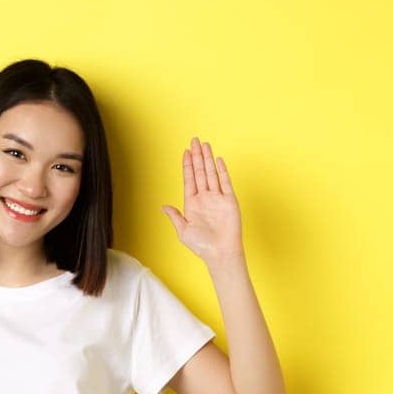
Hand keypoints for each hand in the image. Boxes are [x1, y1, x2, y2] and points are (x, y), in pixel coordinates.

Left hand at [163, 137, 244, 264]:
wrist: (220, 253)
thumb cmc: (202, 246)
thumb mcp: (183, 231)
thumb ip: (175, 216)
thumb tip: (163, 206)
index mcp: (192, 203)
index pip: (189, 179)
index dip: (187, 165)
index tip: (185, 152)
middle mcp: (205, 198)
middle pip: (200, 172)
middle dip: (197, 156)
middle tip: (194, 140)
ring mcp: (217, 198)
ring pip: (211, 173)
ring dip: (208, 159)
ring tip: (204, 144)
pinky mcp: (229, 200)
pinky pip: (225, 182)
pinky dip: (222, 170)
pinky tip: (218, 159)